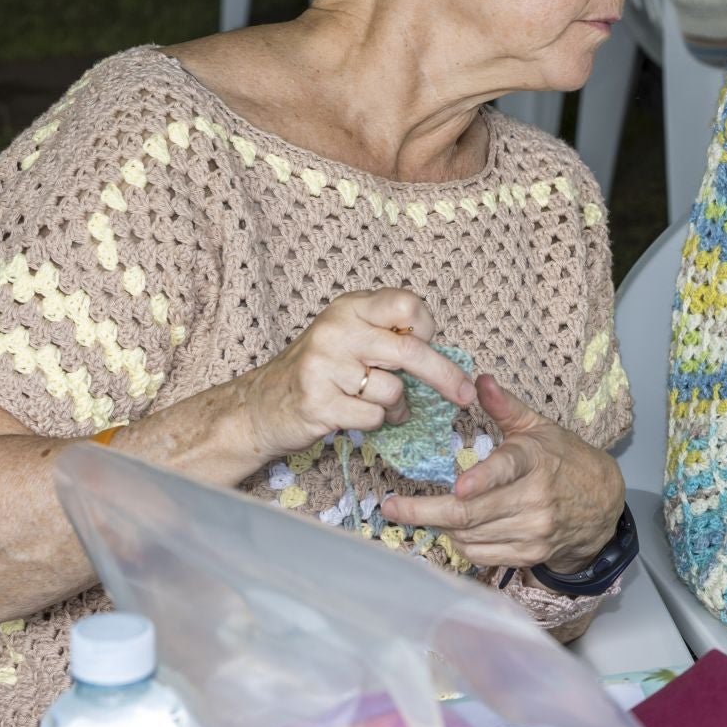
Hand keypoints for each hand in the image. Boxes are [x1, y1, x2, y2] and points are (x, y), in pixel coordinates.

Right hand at [239, 289, 474, 461]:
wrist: (261, 405)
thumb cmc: (319, 371)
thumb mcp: (350, 337)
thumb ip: (388, 335)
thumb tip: (445, 355)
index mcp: (350, 308)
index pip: (408, 305)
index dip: (426, 328)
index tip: (427, 344)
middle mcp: (337, 330)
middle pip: (411, 352)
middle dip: (445, 377)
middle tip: (465, 395)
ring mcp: (325, 366)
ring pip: (393, 391)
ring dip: (397, 407)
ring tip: (376, 404)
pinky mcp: (318, 402)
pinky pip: (374, 416)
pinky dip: (374, 422)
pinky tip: (353, 415)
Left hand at [381, 374, 624, 573]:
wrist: (601, 504)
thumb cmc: (565, 459)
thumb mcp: (539, 427)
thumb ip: (505, 406)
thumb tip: (479, 379)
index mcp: (535, 460)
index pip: (507, 469)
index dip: (483, 480)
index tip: (459, 485)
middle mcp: (535, 499)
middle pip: (473, 512)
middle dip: (426, 512)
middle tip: (392, 507)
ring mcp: (532, 531)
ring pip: (471, 535)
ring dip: (440, 525)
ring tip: (420, 512)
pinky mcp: (529, 554)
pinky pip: (481, 554)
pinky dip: (459, 543)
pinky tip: (452, 528)